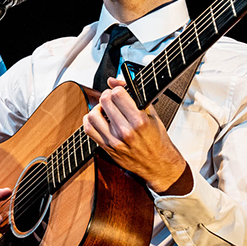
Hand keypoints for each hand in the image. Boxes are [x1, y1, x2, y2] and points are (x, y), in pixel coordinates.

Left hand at [83, 77, 191, 194]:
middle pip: (105, 101)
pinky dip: (90, 120)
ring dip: (98, 108)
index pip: (118, 94)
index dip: (118, 90)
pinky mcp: (106, 147)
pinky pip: (89, 129)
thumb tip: (114, 80)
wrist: (157, 165)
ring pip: (93, 114)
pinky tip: (99, 119)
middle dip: (108, 96)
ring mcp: (114, 140)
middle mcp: (125, 131)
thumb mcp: (152, 114)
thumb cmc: (157, 140)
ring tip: (106, 109)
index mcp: (139, 121)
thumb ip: (133, 94)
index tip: (120, 92)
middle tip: (113, 99)